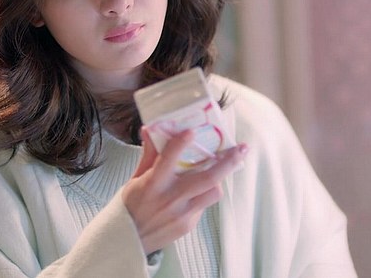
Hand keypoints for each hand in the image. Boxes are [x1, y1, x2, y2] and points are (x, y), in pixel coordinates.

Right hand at [121, 127, 247, 254]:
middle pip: (208, 178)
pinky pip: (203, 205)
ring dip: (217, 180)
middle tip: (242, 149)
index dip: (180, 143)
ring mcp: (182, 214)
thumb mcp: (135, 178)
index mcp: (153, 183)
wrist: (128, 241)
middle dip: (229, 162)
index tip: (191, 131)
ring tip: (218, 170)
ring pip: (213, 193)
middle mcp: (170, 198)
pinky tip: (195, 192)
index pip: (168, 159)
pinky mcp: (188, 225)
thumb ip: (148, 155)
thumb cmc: (131, 206)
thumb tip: (150, 130)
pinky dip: (202, 195)